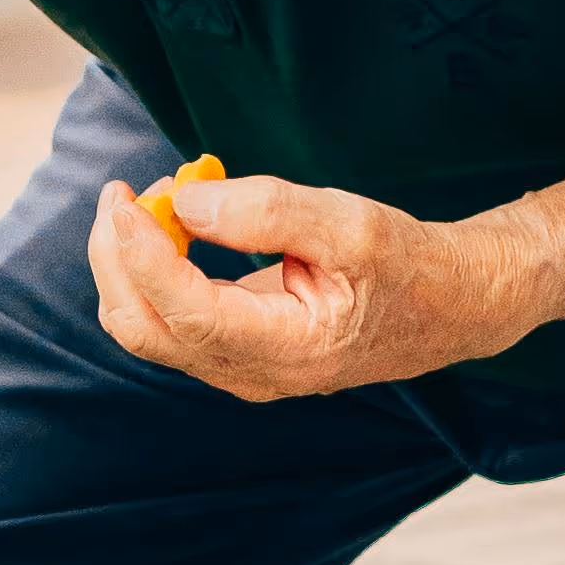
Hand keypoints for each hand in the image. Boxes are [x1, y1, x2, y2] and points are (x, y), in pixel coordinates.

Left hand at [86, 165, 540, 400]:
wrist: (448, 306)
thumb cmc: (407, 263)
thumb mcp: (351, 224)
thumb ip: (267, 212)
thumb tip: (187, 201)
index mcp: (286, 350)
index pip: (183, 312)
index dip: (141, 254)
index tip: (124, 198)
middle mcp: (251, 373)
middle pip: (142, 327)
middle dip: (116, 257)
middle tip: (124, 191)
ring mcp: (237, 368)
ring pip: (145, 325)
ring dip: (129, 261)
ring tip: (155, 199)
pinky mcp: (233, 350)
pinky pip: (167, 316)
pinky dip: (152, 269)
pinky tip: (174, 223)